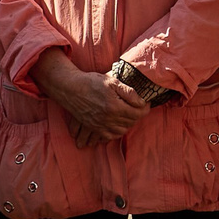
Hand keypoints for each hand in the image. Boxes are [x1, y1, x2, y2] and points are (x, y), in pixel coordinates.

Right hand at [30, 50, 148, 147]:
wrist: (70, 88)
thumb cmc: (91, 82)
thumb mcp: (112, 82)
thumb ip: (129, 92)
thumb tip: (142, 102)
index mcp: (115, 107)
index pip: (138, 113)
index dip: (145, 108)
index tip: (147, 103)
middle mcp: (108, 119)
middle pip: (130, 122)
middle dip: (137, 115)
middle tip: (139, 107)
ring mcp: (100, 125)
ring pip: (121, 131)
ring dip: (128, 124)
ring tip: (129, 115)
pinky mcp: (93, 127)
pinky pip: (109, 136)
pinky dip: (116, 133)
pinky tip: (118, 126)